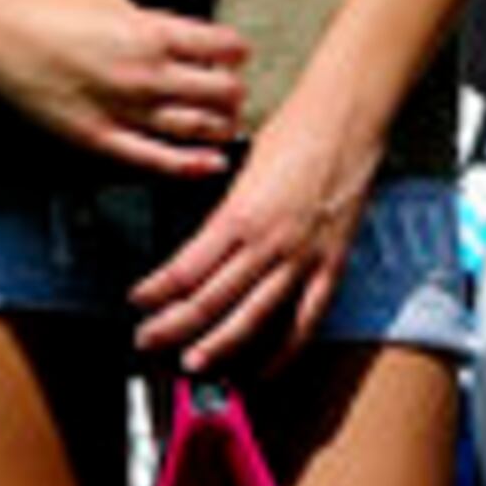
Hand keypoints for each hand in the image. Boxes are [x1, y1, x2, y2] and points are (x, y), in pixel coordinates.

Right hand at [0, 0, 249, 182]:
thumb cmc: (48, 12)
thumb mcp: (115, 1)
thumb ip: (155, 23)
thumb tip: (186, 36)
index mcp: (153, 32)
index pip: (224, 48)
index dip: (235, 53)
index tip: (234, 56)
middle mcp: (147, 73)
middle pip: (221, 92)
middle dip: (233, 94)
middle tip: (231, 95)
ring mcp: (126, 110)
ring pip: (198, 128)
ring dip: (219, 128)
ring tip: (221, 125)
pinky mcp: (101, 138)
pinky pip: (158, 159)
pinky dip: (191, 164)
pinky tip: (210, 164)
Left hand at [126, 97, 378, 374]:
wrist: (348, 117)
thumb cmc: (295, 131)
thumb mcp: (244, 169)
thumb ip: (225, 214)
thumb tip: (200, 248)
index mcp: (239, 215)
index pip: (186, 269)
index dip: (156, 291)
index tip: (137, 301)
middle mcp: (268, 243)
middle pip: (210, 300)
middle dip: (172, 326)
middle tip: (147, 341)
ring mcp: (301, 259)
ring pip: (252, 318)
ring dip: (218, 347)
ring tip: (192, 365)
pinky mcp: (331, 267)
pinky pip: (305, 321)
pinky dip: (283, 351)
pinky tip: (262, 369)